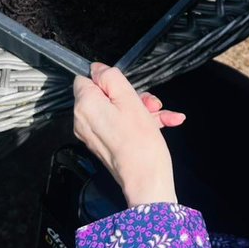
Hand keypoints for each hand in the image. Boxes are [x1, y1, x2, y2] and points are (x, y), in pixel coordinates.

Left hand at [74, 63, 185, 206]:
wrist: (146, 179)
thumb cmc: (140, 141)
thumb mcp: (129, 98)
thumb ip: (110, 78)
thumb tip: (97, 68)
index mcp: (85, 106)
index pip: (86, 79)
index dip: (108, 80)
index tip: (126, 88)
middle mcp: (83, 120)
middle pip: (104, 95)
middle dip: (131, 96)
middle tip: (150, 103)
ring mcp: (93, 135)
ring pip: (116, 110)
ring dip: (140, 109)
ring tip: (161, 115)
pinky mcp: (104, 145)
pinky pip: (120, 125)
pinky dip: (139, 123)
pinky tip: (165, 123)